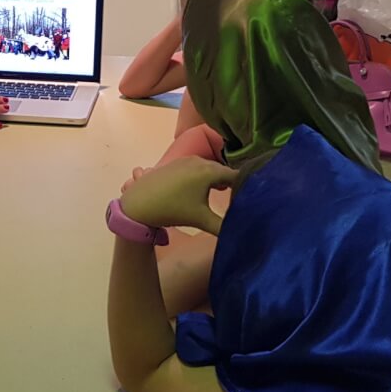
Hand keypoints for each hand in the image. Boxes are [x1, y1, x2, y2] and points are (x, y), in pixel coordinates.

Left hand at [117, 157, 236, 234]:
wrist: (138, 204)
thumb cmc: (172, 210)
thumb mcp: (201, 219)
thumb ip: (224, 226)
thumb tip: (241, 231)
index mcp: (209, 171)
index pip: (237, 176)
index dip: (246, 187)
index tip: (251, 198)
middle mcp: (199, 160)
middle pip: (223, 171)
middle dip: (231, 183)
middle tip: (239, 198)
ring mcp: (185, 160)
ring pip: (209, 168)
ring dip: (216, 179)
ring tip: (222, 193)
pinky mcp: (174, 163)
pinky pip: (196, 167)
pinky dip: (203, 176)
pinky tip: (201, 190)